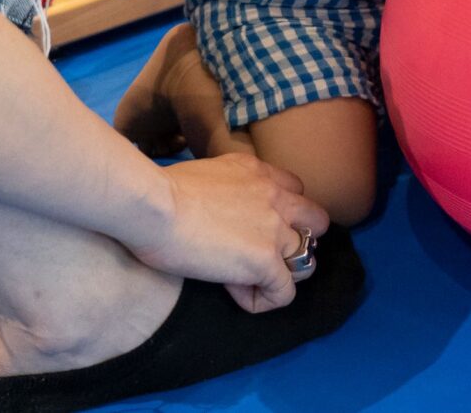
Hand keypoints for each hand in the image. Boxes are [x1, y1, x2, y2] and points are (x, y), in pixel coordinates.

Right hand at [139, 152, 331, 312]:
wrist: (154, 206)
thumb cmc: (160, 190)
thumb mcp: (205, 172)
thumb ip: (223, 186)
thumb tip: (210, 206)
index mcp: (258, 171)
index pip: (294, 190)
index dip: (279, 213)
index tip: (246, 228)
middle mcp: (275, 196)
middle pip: (316, 222)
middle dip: (297, 241)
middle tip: (263, 255)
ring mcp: (274, 230)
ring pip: (306, 261)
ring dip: (282, 274)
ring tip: (249, 280)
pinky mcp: (265, 261)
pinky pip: (284, 293)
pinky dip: (263, 299)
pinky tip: (234, 293)